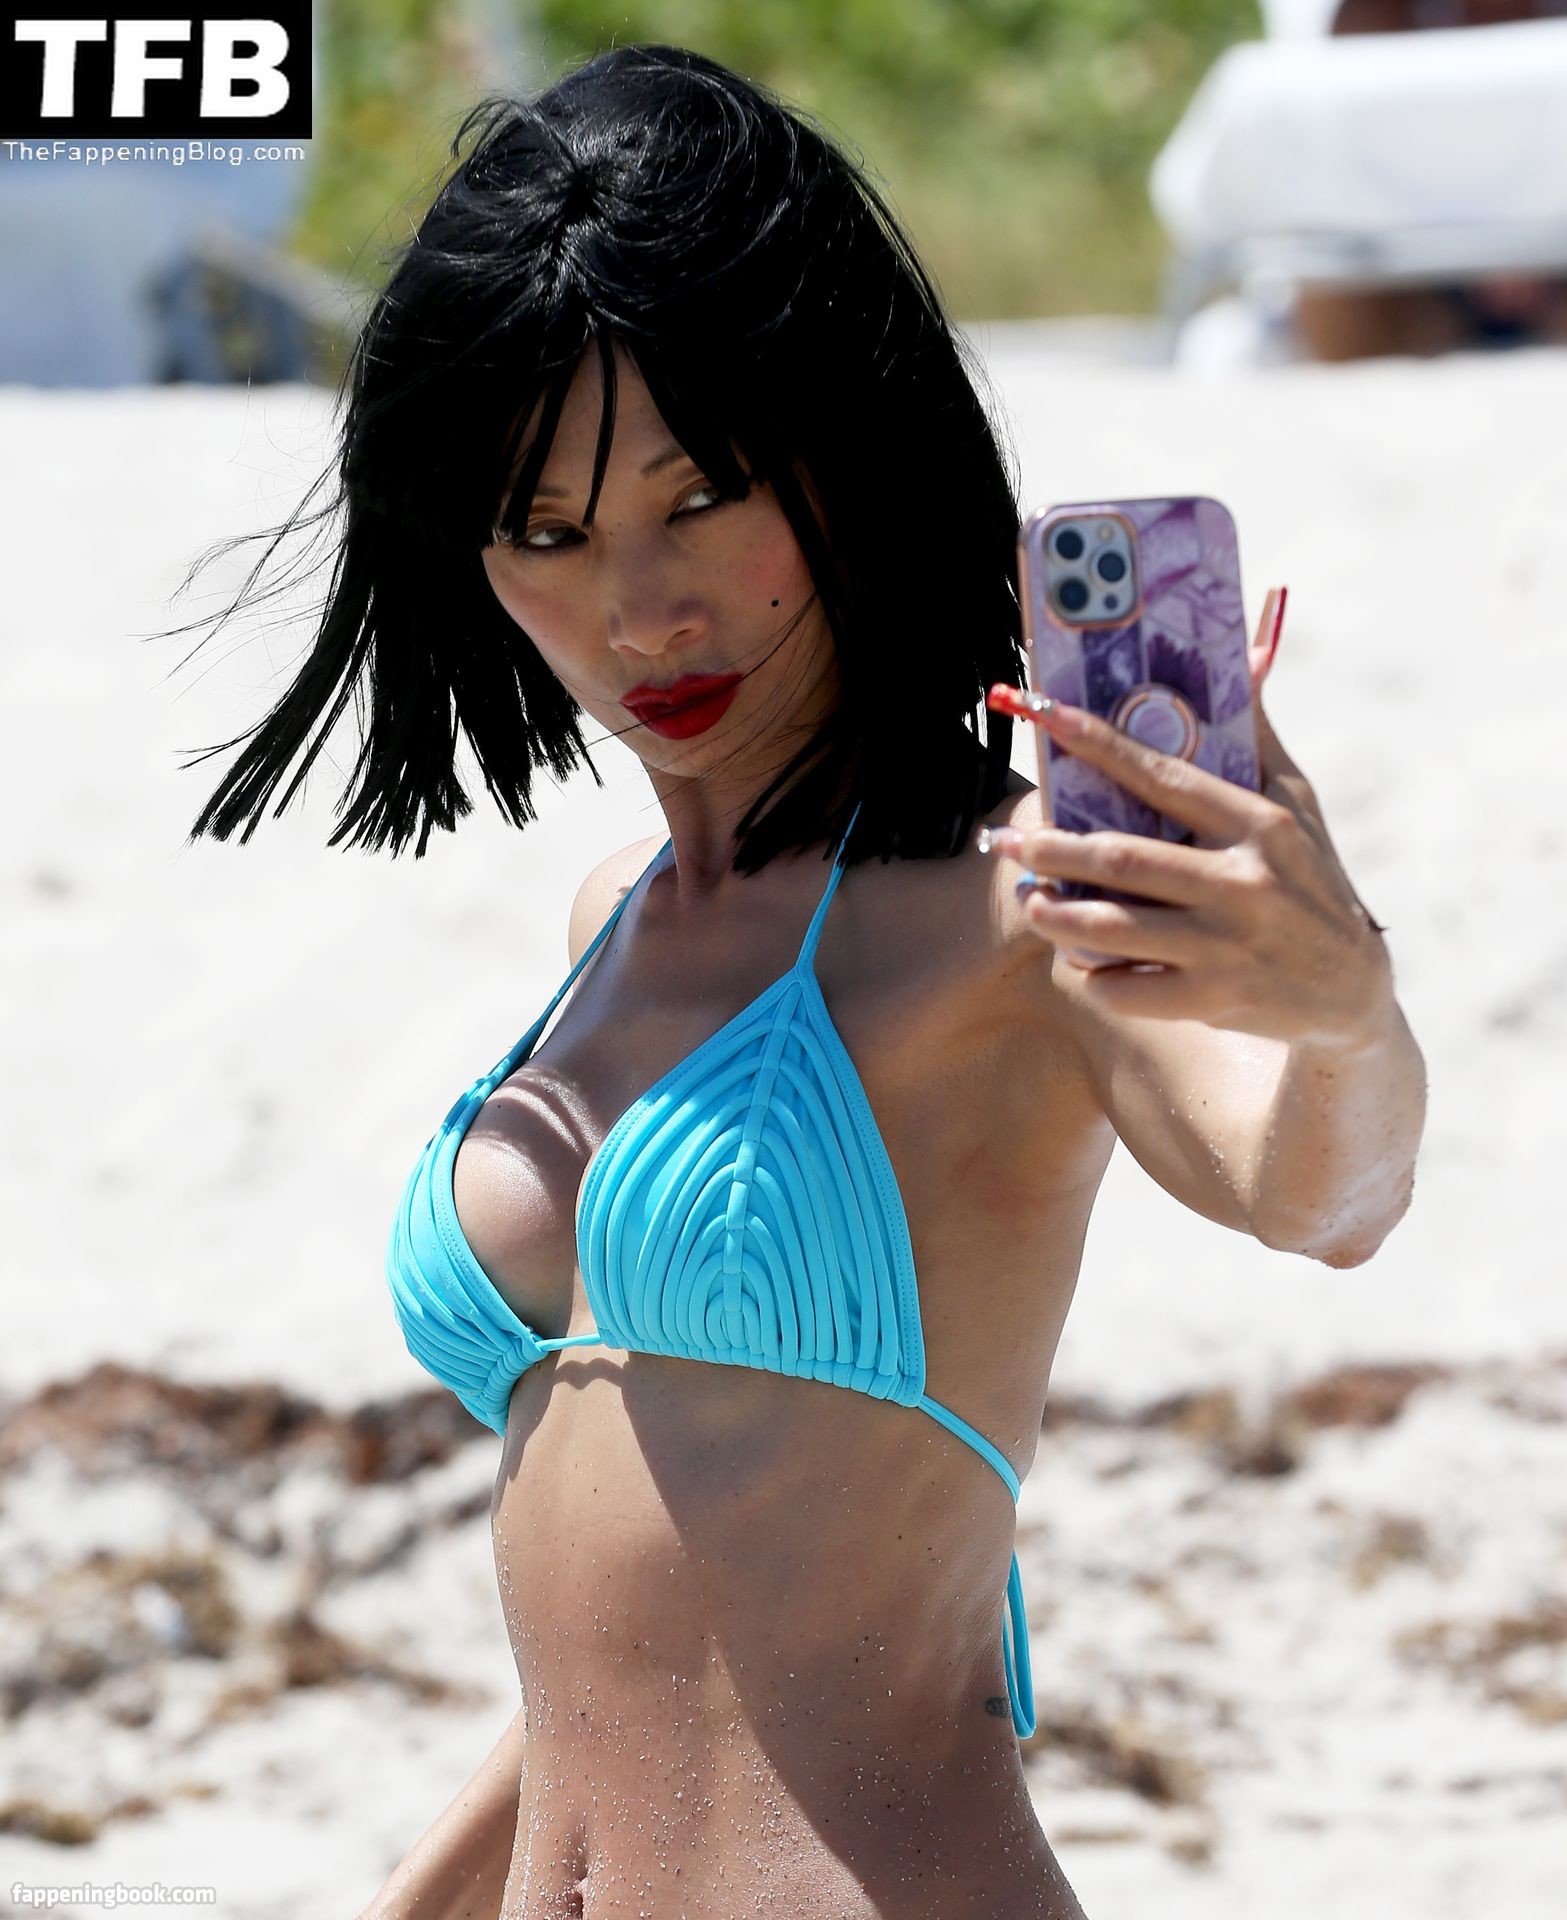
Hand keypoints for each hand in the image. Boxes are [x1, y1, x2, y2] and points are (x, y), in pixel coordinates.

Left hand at [984, 590, 1395, 1046]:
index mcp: (1257, 824)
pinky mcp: (1211, 1002)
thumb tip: (1250, 651)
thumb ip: (1258, 737)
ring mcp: (1226, 947)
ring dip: (1057, 914)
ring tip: (1030, 899)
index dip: (1096, 742)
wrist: (1351, 992)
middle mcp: (1242, 883)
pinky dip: (1093, 974)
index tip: (1043, 713)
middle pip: (1123, 859)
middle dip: (1056, 847)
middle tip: (1013, 839)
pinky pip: (1126, 988)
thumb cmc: (1310, 882)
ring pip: (1114, 928)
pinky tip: (1083, 960)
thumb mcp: (1297, 806)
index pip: (1162, 774)